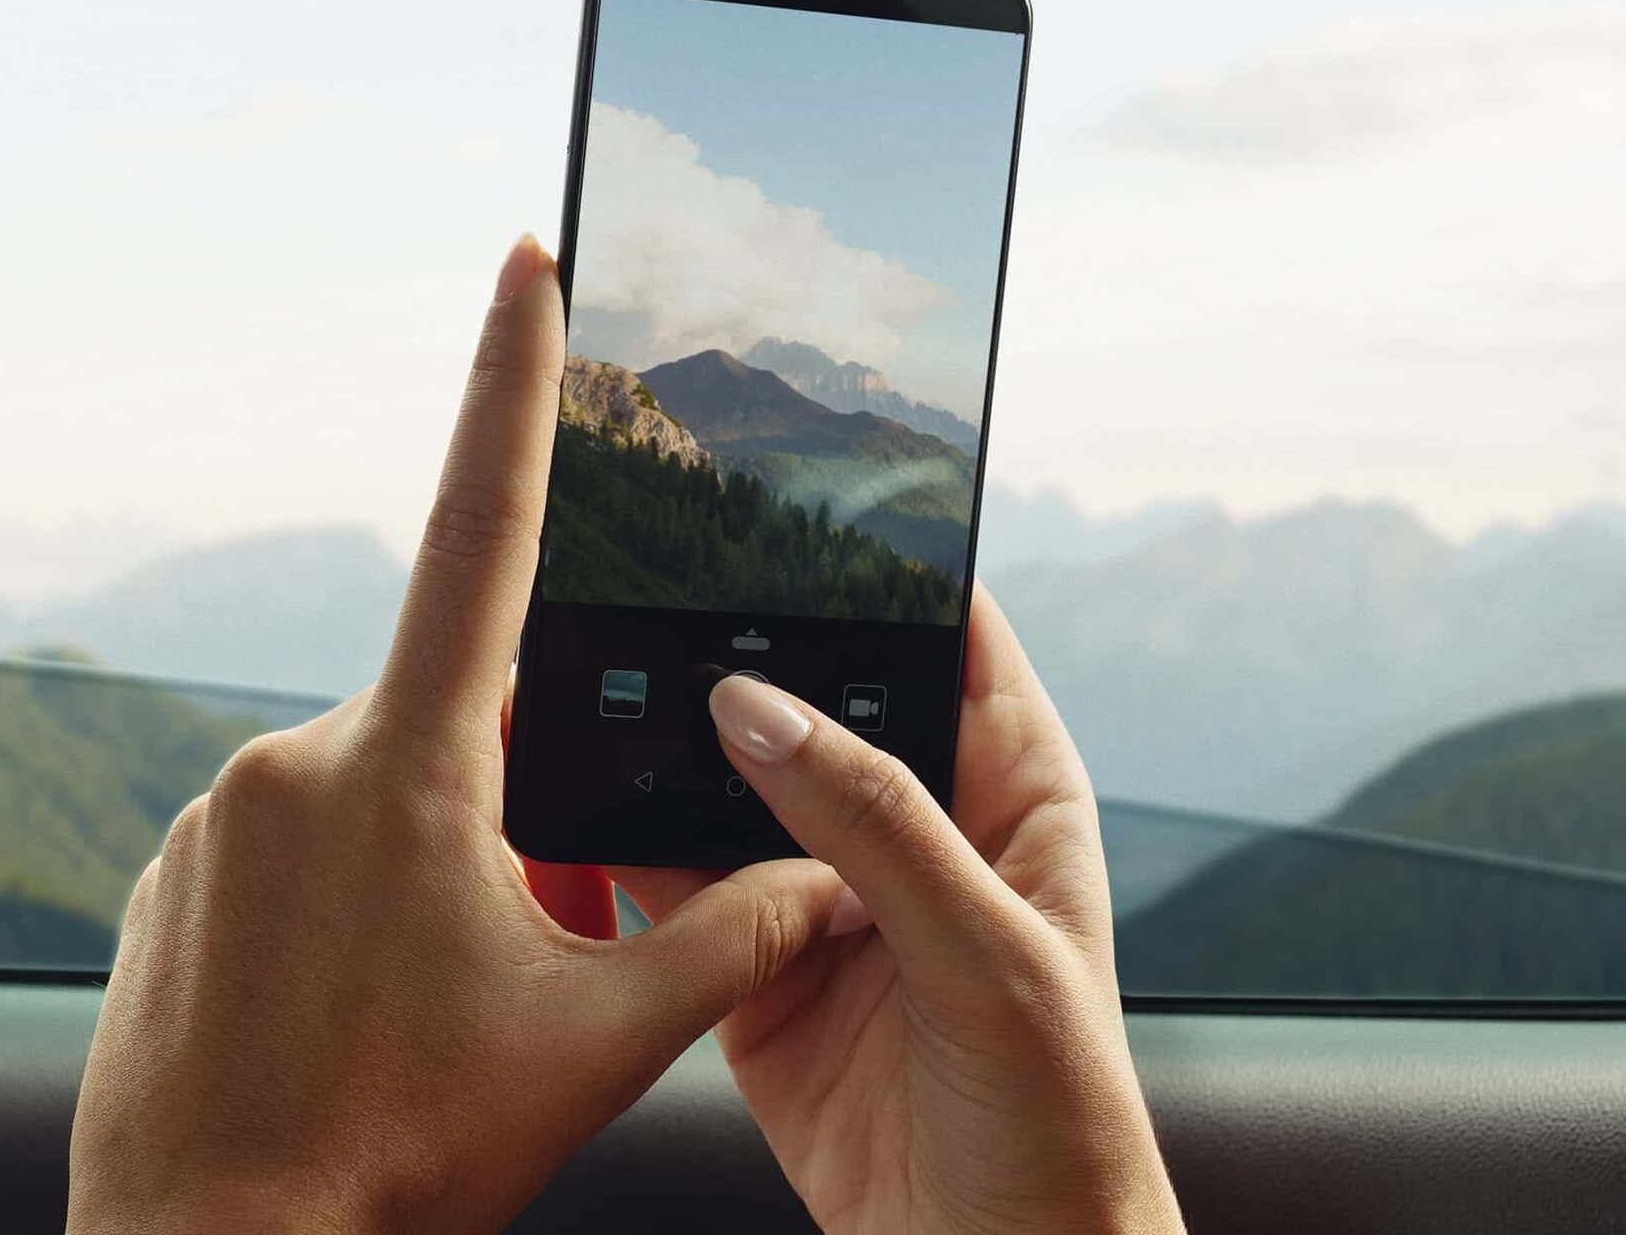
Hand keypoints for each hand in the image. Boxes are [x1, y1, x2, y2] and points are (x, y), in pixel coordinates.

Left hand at [68, 237, 852, 1233]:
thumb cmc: (392, 1160)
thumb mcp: (595, 1046)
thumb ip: (727, 940)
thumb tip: (831, 880)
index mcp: (408, 767)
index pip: (483, 531)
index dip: (512, 387)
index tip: (523, 265)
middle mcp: (291, 766)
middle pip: (449, 738)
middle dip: (505, 826)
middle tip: (510, 969)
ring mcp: (210, 829)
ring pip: (365, 821)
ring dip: (420, 896)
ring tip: (417, 1040)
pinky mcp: (162, 895)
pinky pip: (281, 877)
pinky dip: (340, 939)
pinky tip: (347, 1043)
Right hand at [616, 591, 1184, 1233]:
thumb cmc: (1056, 1124)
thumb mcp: (982, 954)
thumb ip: (873, 822)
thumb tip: (760, 705)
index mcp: (1014, 795)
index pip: (948, 637)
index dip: (877, 568)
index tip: (784, 501)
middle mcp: (918, 834)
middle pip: (820, 702)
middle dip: (739, 653)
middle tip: (646, 590)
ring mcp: (828, 904)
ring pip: (732, 791)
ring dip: (666, 751)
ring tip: (589, 686)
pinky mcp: (754, 978)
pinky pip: (678, 892)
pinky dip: (620, 851)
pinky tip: (570, 803)